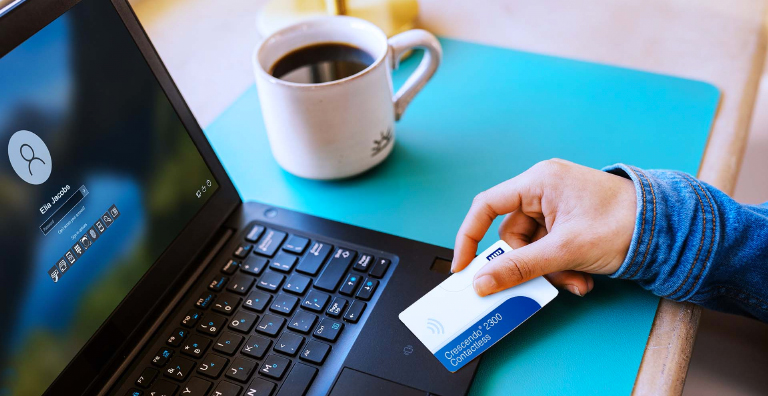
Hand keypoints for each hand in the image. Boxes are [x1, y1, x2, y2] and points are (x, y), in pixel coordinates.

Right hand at [451, 159, 636, 296]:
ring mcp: (558, 208)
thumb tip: (483, 281)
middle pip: (512, 235)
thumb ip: (519, 267)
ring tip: (575, 282)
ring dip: (549, 272)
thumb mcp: (565, 250)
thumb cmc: (625, 223)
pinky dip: (560, 268)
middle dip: (528, 265)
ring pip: (532, 248)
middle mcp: (545, 190)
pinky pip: (549, 250)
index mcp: (539, 182)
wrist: (670, 230)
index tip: (463, 267)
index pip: (487, 206)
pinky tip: (581, 278)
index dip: (470, 236)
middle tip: (541, 284)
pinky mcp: (569, 223)